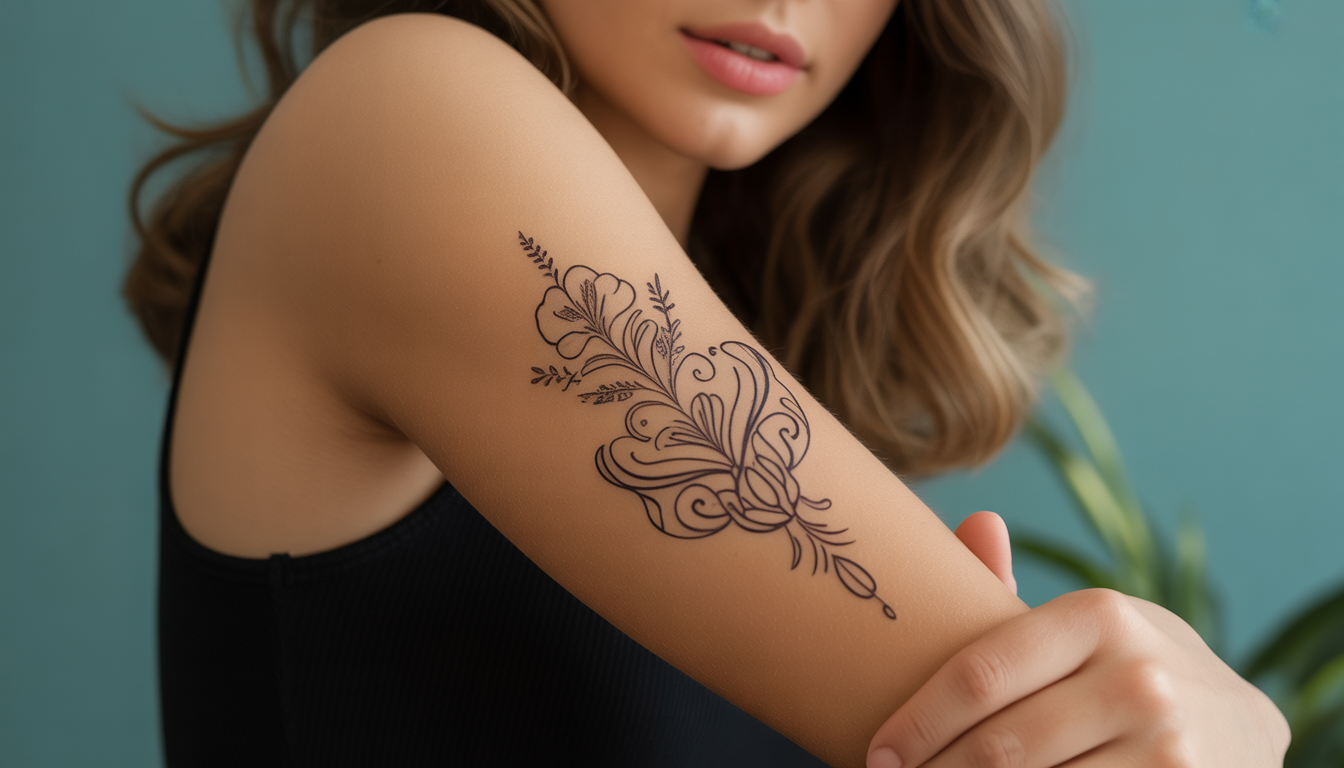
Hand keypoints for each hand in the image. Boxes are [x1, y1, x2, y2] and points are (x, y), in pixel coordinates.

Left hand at [870, 512, 1290, 767]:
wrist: (1241, 730)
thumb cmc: (1128, 674)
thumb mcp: (1084, 628)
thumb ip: (1011, 595)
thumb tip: (977, 522)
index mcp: (1097, 616)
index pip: (980, 676)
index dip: (918, 723)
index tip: (879, 752)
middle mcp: (1136, 674)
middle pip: (999, 745)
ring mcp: (1165, 739)